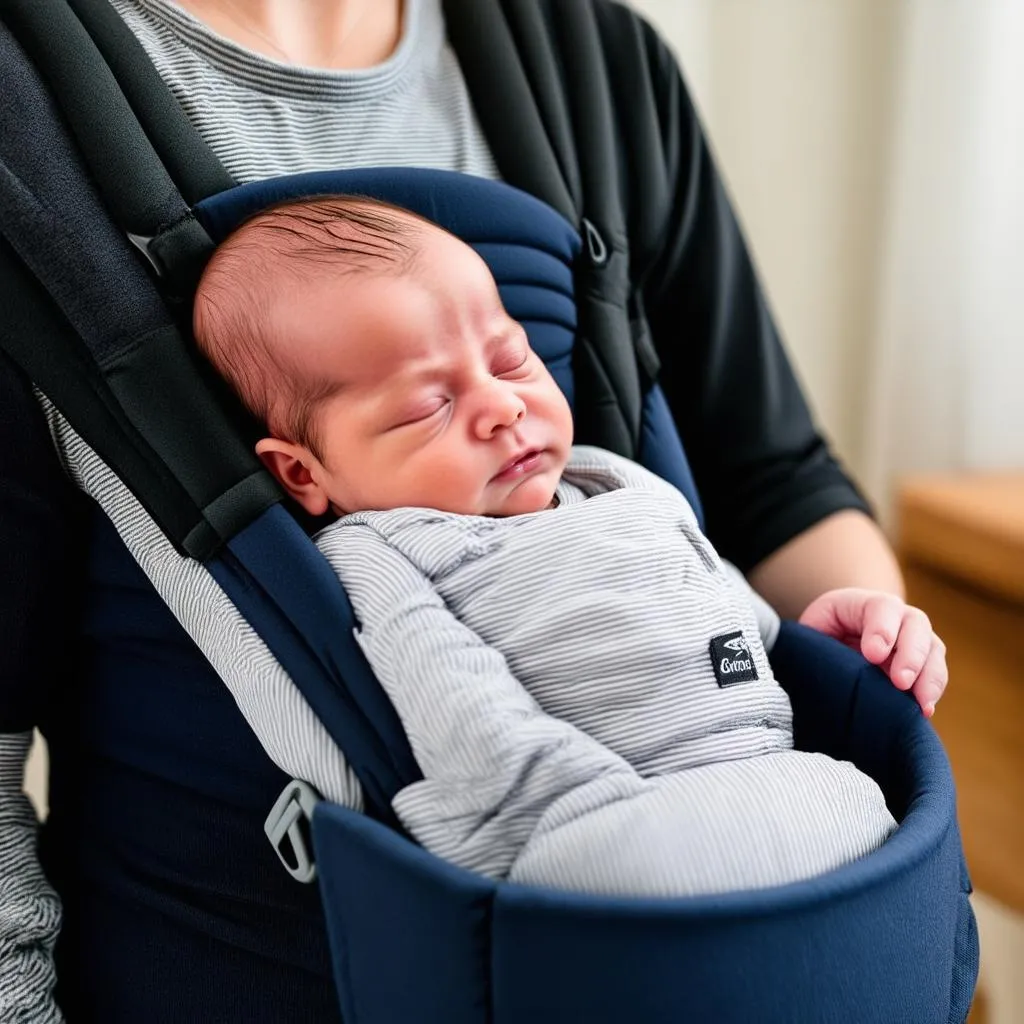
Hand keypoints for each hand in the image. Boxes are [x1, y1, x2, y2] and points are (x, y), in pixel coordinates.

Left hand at [798, 588, 947, 716]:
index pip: (881, 608)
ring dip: (929, 677)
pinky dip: (932, 691)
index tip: (873, 655)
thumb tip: (801, 665)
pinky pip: (935, 674)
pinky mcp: (924, 663)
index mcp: (865, 603)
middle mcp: (897, 616)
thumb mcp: (813, 632)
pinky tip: (925, 710)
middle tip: (901, 681)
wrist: (839, 643)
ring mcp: (915, 638)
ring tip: (921, 704)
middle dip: (910, 655)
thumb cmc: (822, 636)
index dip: (881, 629)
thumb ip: (812, 642)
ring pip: (933, 650)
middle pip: (915, 626)